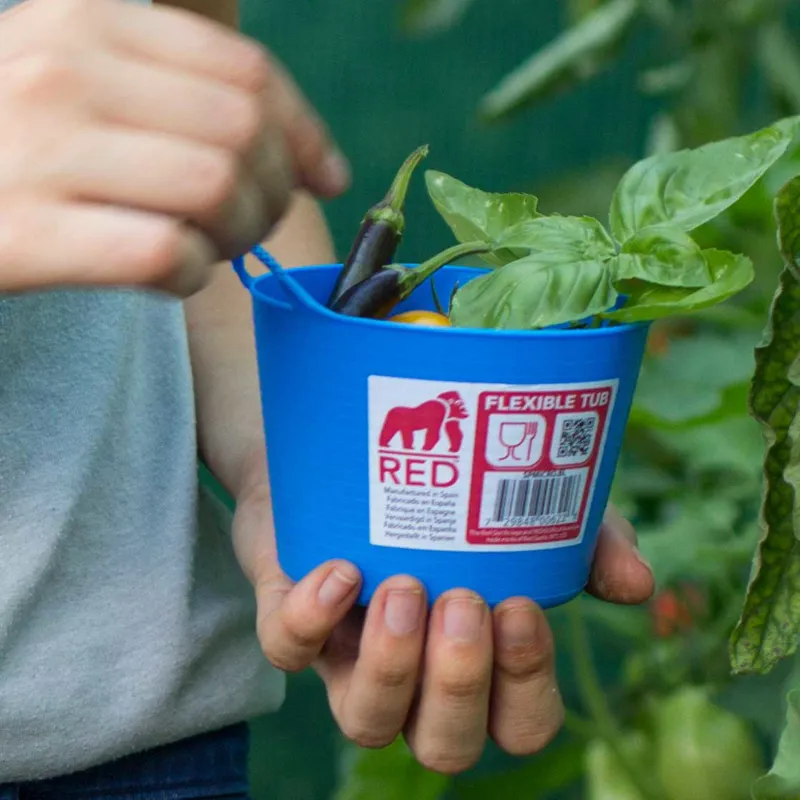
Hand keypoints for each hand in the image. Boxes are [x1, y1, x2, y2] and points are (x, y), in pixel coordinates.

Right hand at [0, 0, 348, 295]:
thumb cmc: (24, 149)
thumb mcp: (88, 84)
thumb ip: (186, 92)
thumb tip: (321, 161)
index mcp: (88, 18)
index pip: (246, 73)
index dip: (303, 134)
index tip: (325, 176)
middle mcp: (60, 68)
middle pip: (242, 133)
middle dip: (271, 193)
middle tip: (243, 224)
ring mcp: (37, 149)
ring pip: (216, 189)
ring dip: (234, 236)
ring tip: (204, 246)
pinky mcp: (26, 234)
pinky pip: (167, 253)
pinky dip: (190, 275)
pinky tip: (169, 275)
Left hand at [233, 482, 654, 774]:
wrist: (356, 445)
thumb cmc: (455, 493)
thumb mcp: (528, 507)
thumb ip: (586, 543)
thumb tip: (637, 583)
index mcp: (480, 665)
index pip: (518, 725)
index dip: (525, 686)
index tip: (520, 608)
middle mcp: (416, 680)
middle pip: (444, 745)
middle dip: (459, 683)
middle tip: (464, 603)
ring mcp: (350, 658)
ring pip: (365, 721)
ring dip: (391, 664)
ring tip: (405, 588)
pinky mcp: (292, 620)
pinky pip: (289, 651)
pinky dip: (312, 620)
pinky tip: (342, 570)